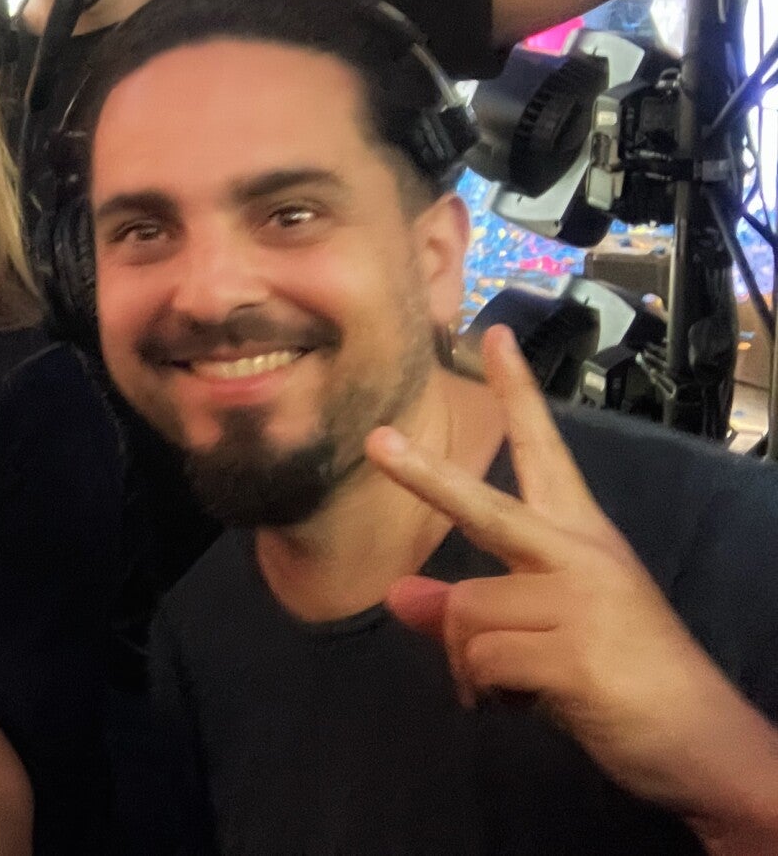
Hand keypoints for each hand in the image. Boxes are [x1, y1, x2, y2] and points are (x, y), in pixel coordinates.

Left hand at [367, 325, 761, 816]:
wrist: (703, 744)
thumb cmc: (621, 682)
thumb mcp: (543, 635)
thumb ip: (471, 611)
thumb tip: (398, 595)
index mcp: (581, 538)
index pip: (544, 451)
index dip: (517, 394)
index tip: (492, 336)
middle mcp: (581, 555)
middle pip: (484, 508)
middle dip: (425, 477)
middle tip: (377, 442)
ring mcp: (581, 599)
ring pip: (466, 613)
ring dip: (470, 664)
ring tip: (513, 688)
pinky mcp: (574, 651)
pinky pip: (483, 660)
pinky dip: (486, 692)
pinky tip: (525, 704)